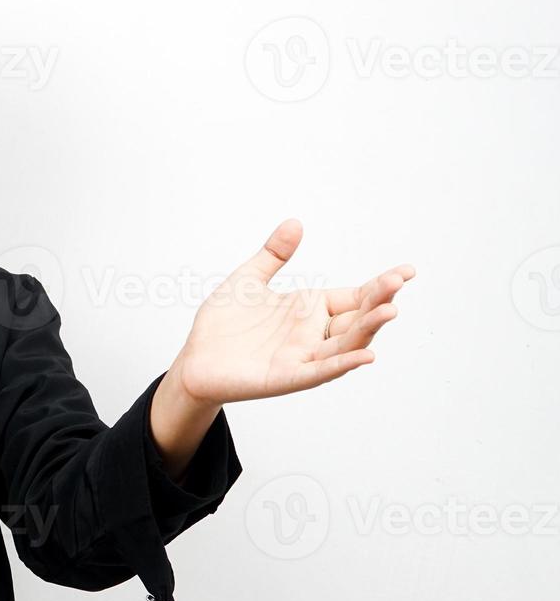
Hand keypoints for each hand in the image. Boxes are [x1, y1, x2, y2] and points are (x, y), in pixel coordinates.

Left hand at [172, 219, 413, 405]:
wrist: (195, 360)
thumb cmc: (223, 325)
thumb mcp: (248, 280)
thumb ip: (273, 255)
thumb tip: (295, 223)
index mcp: (309, 309)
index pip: (354, 296)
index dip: (379, 286)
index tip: (406, 271)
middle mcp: (313, 333)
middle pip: (357, 319)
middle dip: (379, 302)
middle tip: (397, 283)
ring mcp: (302, 357)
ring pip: (345, 345)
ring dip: (368, 330)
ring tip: (389, 312)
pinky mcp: (287, 377)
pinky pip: (320, 371)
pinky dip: (342, 364)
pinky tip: (364, 356)